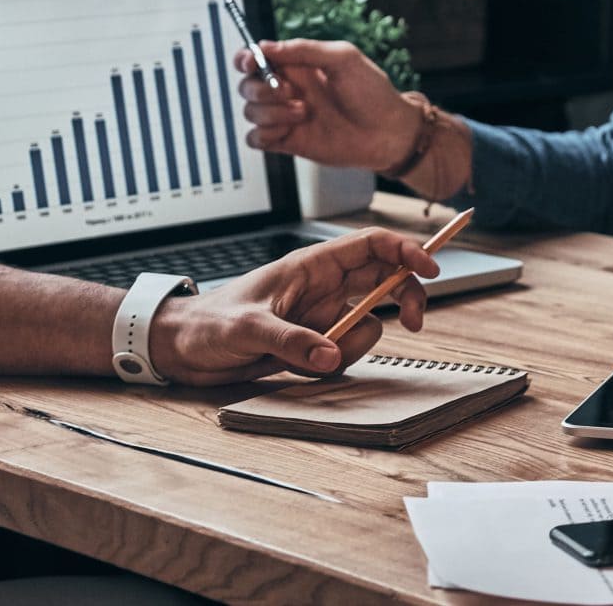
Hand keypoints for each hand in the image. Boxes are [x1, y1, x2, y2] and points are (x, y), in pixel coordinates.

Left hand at [148, 229, 439, 385]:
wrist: (182, 350)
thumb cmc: (207, 323)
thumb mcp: (247, 329)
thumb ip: (291, 341)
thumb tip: (329, 355)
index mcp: (310, 266)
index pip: (371, 245)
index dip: (406, 250)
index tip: (430, 269)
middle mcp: (322, 288)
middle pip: (385, 280)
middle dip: (405, 298)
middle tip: (413, 322)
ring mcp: (320, 316)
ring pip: (368, 325)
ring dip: (353, 345)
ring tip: (312, 357)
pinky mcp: (314, 344)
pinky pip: (344, 353)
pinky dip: (331, 366)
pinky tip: (296, 368)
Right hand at [237, 39, 416, 171]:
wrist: (388, 133)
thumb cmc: (372, 93)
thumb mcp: (343, 59)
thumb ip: (304, 49)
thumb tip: (266, 46)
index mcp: (297, 66)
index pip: (255, 57)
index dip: (245, 58)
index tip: (251, 62)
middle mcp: (288, 90)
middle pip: (247, 85)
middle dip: (261, 87)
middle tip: (290, 91)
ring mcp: (286, 116)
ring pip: (250, 111)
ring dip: (271, 112)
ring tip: (304, 112)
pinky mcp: (288, 141)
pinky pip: (255, 138)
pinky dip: (264, 134)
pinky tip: (288, 130)